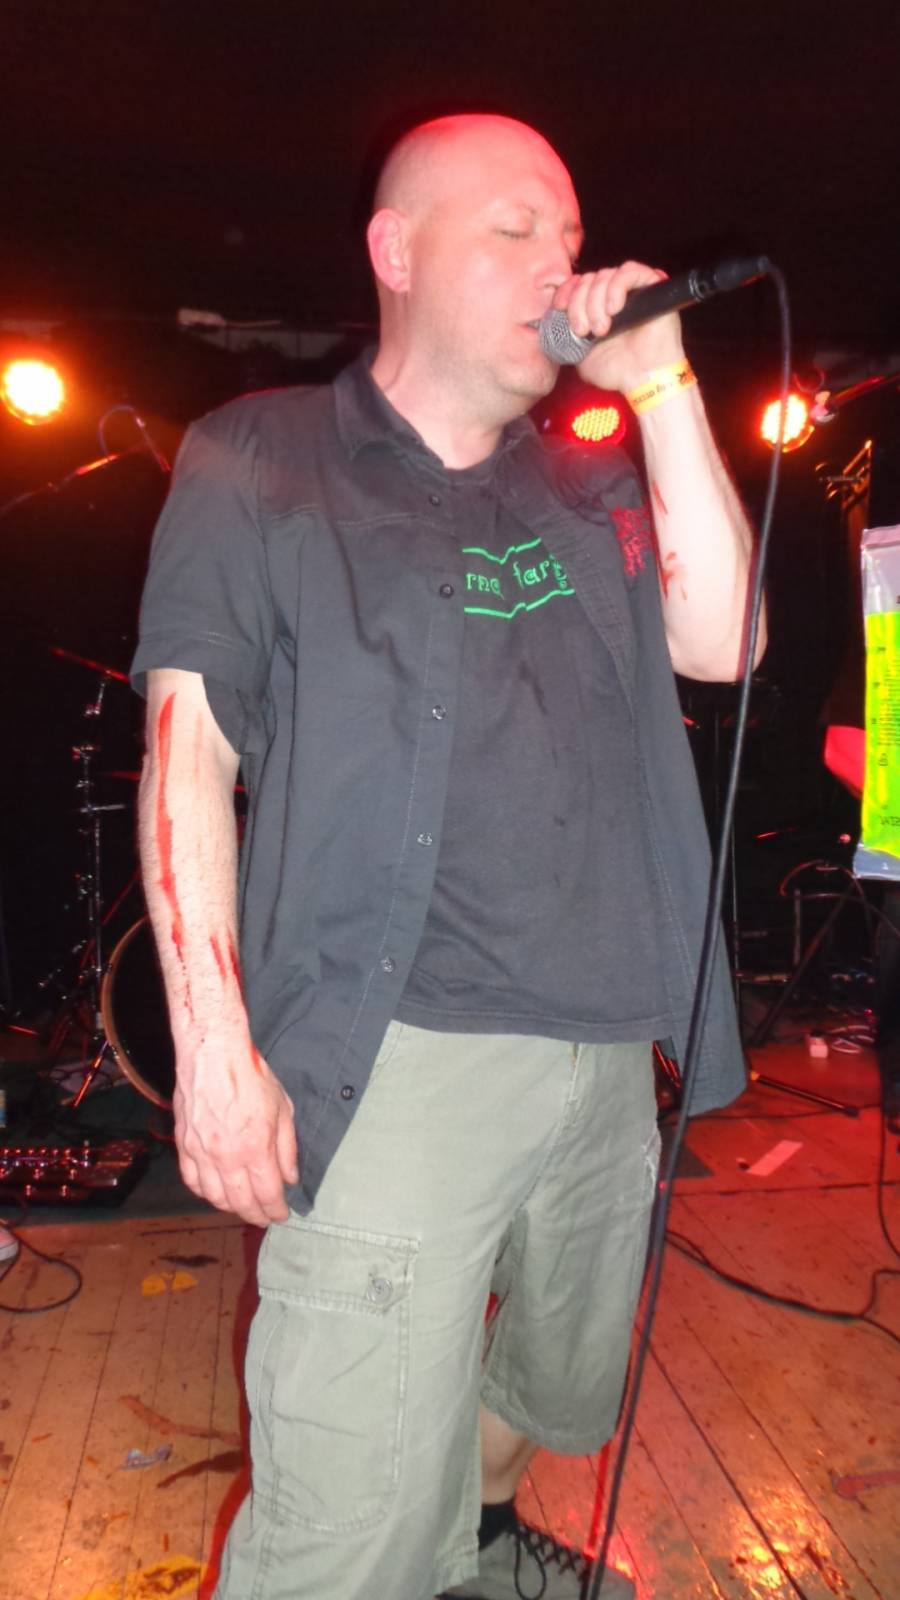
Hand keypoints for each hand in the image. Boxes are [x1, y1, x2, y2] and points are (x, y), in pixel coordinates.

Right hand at [173, 1036, 298, 1226]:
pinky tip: (214, 1192)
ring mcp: (202, 1153)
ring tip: (242, 1206)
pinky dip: (204, 1192)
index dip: (276, 1211)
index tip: (281, 1216)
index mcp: (256, 1149)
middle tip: (264, 1218)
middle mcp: (227, 1157)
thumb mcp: (282, 1109)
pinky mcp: (184, 1145)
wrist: (213, 1055)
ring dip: (230, 1207)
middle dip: (256, 1215)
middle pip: (241, 1202)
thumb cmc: (251, 1076)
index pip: (267, 1195)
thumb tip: (290, 1177)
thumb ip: (287, 1148)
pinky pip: (192, 1180)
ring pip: (214, 1197)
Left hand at [552, 261, 685, 394]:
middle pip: (589, 279)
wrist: (643, 381)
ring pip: (605, 275)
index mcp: (598, 307)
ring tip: (601, 329)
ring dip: (596, 302)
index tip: (560, 308)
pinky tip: (614, 310)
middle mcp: (615, 295)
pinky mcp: (652, 286)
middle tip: (584, 331)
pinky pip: (629, 271)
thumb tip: (553, 323)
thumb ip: (567, 336)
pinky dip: (616, 288)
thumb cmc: (616, 371)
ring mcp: (634, 289)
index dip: (566, 291)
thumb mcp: (580, 355)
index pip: (578, 283)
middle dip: (579, 304)